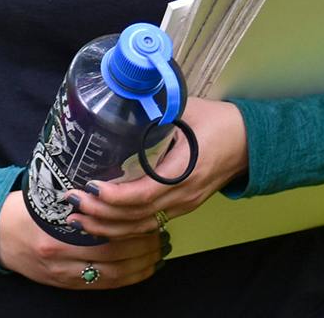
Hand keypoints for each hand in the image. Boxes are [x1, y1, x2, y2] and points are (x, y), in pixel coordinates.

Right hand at [0, 190, 162, 289]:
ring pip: (112, 276)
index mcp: (55, 233)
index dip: (133, 230)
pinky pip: (101, 286)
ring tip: (157, 253)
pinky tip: (141, 270)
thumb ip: (77, 195)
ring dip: (139, 266)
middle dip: (143, 248)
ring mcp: (62, 275)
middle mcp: (60, 258)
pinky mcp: (64, 285)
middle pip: (114, 258)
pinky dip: (125, 279)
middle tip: (161, 235)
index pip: (106, 236)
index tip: (150, 217)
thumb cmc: (21, 210)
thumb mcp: (46, 195)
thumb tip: (113, 184)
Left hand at [67, 97, 248, 239]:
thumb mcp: (189, 109)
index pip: (144, 194)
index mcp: (185, 172)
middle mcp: (183, 196)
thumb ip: (158, 107)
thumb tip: (124, 96)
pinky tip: (102, 223)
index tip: (89, 188)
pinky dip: (122, 227)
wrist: (253, 142)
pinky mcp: (182, 207)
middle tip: (71, 204)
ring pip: (141, 226)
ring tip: (77, 220)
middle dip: (101, 215)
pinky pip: (149, 224)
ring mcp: (183, 205)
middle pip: (137, 217)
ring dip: (108, 226)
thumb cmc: (222, 123)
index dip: (114, 197)